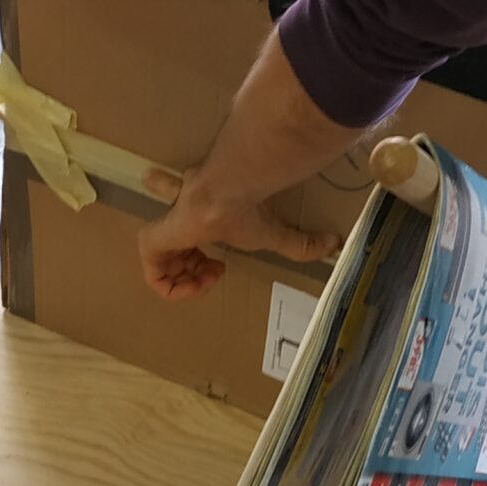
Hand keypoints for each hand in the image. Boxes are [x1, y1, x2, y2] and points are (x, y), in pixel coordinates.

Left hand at [137, 166, 339, 300]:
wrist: (223, 195)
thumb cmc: (245, 211)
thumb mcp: (272, 234)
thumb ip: (299, 243)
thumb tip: (334, 243)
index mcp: (200, 214)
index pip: (185, 229)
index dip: (194, 255)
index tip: (221, 267)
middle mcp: (178, 219)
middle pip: (170, 248)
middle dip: (190, 270)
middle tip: (214, 275)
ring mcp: (164, 231)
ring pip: (161, 262)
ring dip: (185, 282)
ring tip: (207, 282)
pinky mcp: (153, 243)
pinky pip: (152, 274)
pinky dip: (171, 289)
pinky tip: (195, 288)